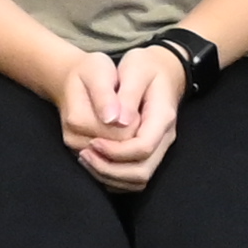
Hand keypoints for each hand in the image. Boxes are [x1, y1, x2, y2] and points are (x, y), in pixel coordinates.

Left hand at [68, 43, 183, 189]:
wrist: (163, 68)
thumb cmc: (147, 66)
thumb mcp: (136, 69)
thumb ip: (127, 96)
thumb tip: (117, 121)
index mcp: (162, 118)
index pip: (142, 148)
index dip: (115, 151)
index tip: (92, 141)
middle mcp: (164, 138)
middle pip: (141, 172)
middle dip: (109, 169)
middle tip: (84, 154)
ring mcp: (158, 147)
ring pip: (137, 180)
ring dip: (109, 176)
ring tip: (85, 158)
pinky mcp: (148, 152)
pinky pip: (132, 178)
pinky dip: (112, 177)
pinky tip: (94, 161)